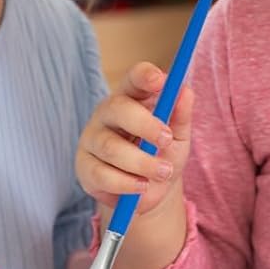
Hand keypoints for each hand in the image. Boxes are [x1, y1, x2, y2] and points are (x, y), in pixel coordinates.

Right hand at [76, 63, 191, 268]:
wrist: (147, 192)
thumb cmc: (161, 154)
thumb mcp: (177, 136)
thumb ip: (180, 115)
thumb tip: (185, 91)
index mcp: (131, 98)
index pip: (133, 79)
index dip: (144, 76)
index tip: (161, 80)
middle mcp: (107, 114)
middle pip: (118, 108)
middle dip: (145, 124)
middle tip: (166, 140)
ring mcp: (91, 139)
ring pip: (111, 147)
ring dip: (143, 163)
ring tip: (164, 172)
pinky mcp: (84, 167)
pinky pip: (103, 174)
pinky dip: (128, 183)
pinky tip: (142, 186)